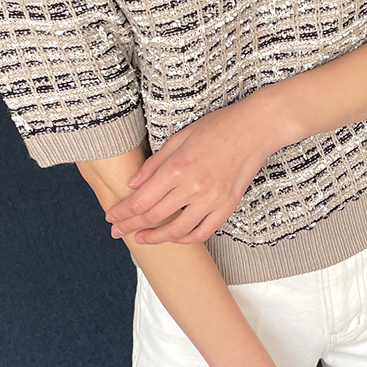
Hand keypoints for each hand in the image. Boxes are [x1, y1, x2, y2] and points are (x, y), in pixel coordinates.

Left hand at [105, 94, 271, 244]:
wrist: (255, 129)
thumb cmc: (217, 127)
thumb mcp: (180, 137)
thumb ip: (155, 163)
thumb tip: (134, 184)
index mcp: (177, 168)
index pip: (141, 200)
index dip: (122, 212)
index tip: (111, 217)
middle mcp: (192, 187)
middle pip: (153, 217)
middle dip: (130, 227)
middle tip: (117, 232)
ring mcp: (211, 200)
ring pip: (177, 231)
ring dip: (155, 238)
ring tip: (141, 239)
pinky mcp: (226, 206)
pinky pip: (202, 232)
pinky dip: (185, 239)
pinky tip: (174, 237)